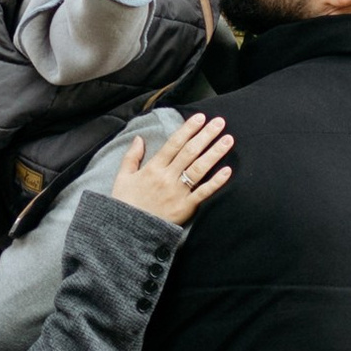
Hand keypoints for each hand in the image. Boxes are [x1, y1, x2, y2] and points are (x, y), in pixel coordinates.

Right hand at [102, 114, 233, 228]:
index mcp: (153, 168)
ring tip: (228, 139)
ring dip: (214, 153)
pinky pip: (203, 193)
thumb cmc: (125, 204)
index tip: (200, 118)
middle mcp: (167, 177)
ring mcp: (177, 192)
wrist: (128, 232)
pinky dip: (216, 182)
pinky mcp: (185, 207)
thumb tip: (139, 138)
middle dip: (206, 135)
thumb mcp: (122, 177)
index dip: (188, 129)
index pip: (174, 144)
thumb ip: (131, 156)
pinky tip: (228, 170)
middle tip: (219, 122)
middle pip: (190, 152)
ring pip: (199, 168)